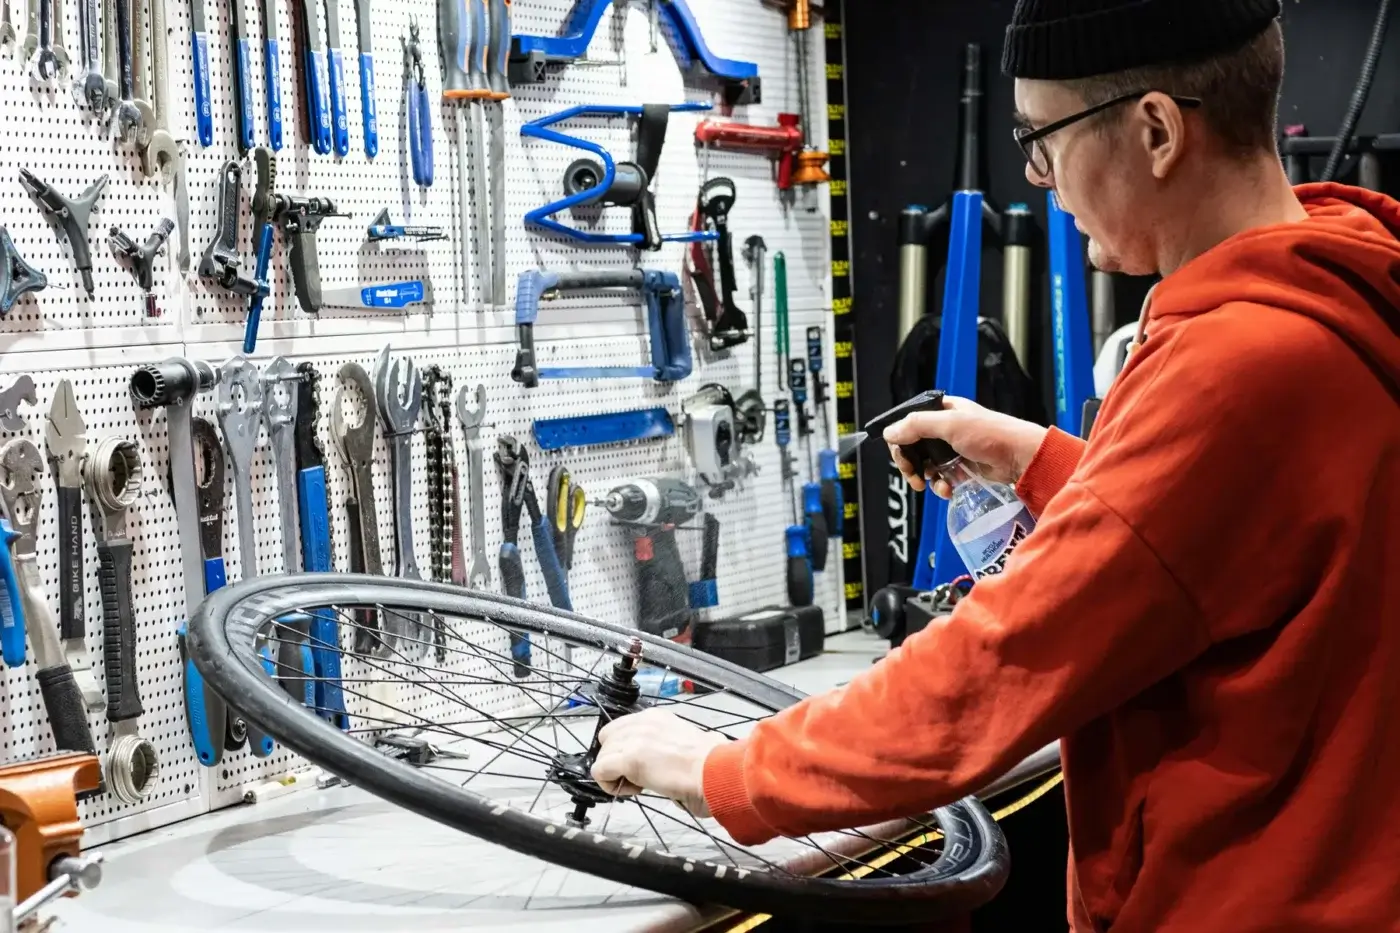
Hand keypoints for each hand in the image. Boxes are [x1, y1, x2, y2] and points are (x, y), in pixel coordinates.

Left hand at [591, 708, 729, 817]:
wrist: (716, 772)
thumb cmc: (710, 765)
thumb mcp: (683, 743)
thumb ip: (663, 746)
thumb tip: (657, 763)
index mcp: (657, 717)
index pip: (621, 728)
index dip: (625, 749)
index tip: (641, 766)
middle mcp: (643, 722)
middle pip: (607, 739)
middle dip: (617, 760)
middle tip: (638, 777)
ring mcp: (635, 739)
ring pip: (602, 756)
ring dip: (615, 773)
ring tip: (639, 785)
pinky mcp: (630, 758)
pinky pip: (600, 771)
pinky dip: (609, 784)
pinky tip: (632, 789)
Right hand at [883, 396, 1047, 497]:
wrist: (1021, 457)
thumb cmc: (989, 434)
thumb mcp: (950, 424)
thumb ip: (917, 426)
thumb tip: (889, 433)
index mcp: (941, 411)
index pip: (908, 424)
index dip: (900, 442)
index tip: (902, 458)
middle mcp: (944, 428)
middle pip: (912, 447)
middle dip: (911, 465)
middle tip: (914, 478)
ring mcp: (952, 448)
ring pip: (925, 465)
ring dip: (926, 478)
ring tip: (937, 486)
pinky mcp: (960, 467)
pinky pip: (940, 477)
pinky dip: (940, 486)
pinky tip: (948, 490)